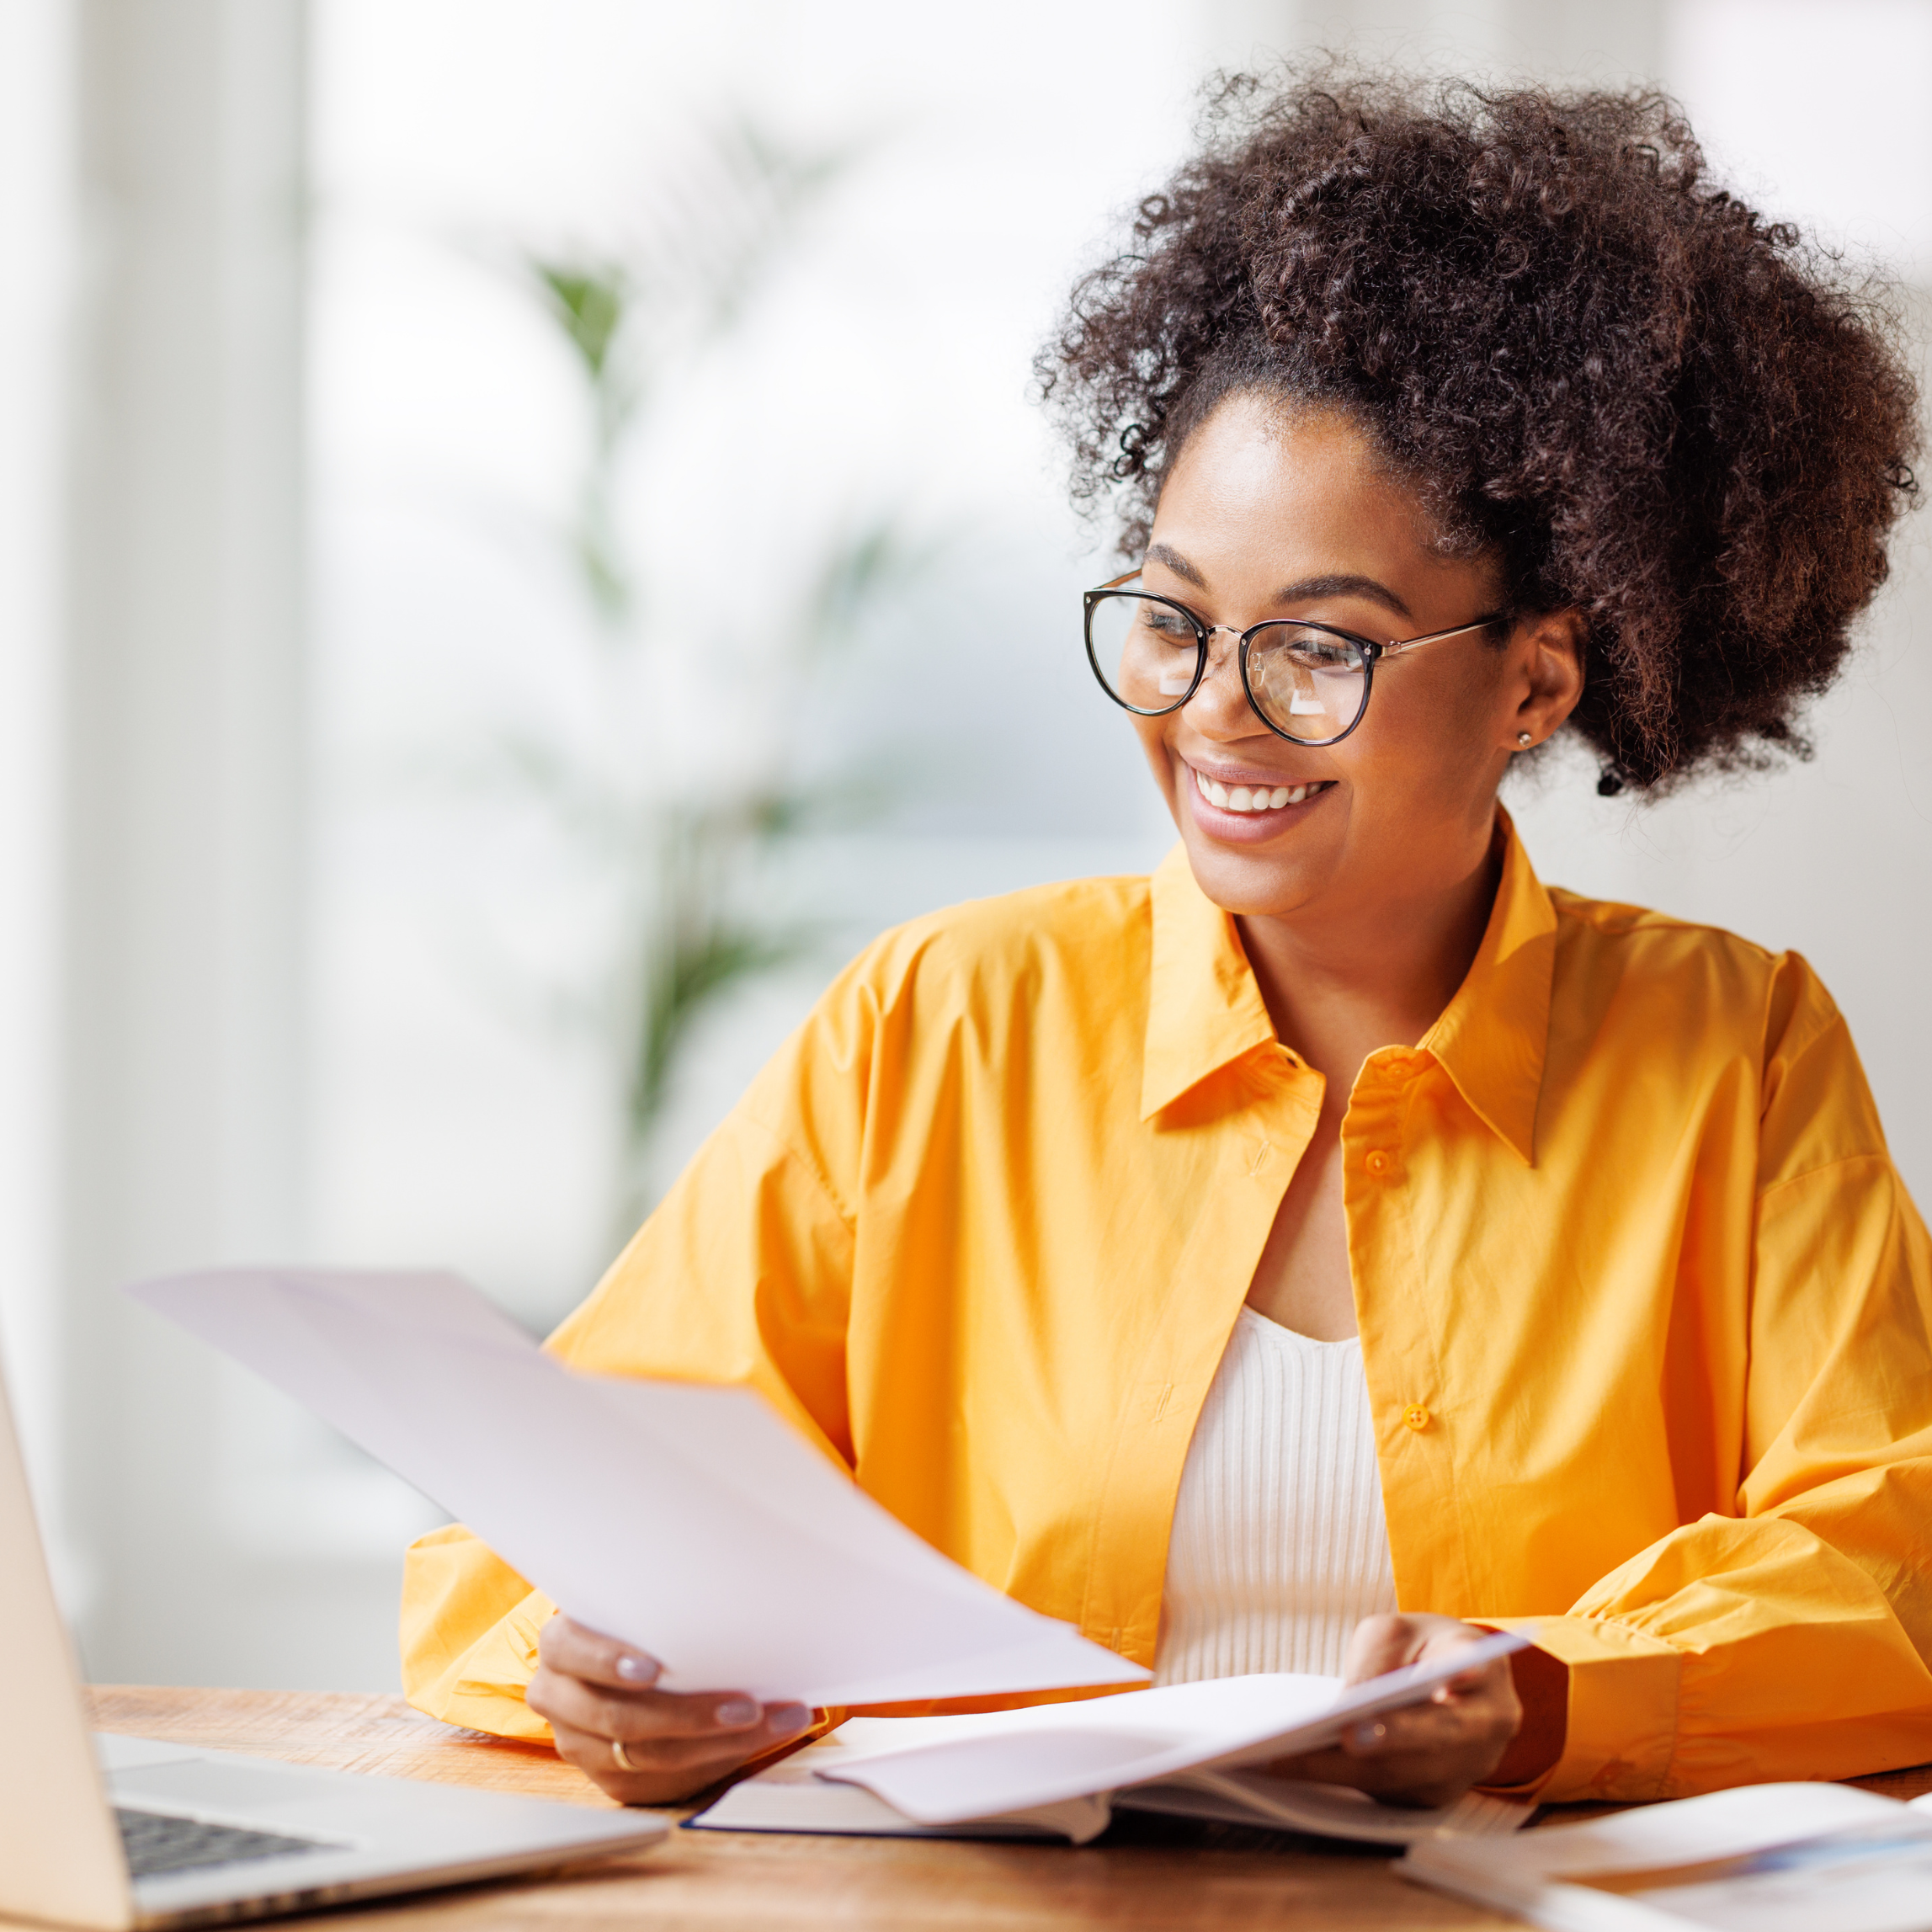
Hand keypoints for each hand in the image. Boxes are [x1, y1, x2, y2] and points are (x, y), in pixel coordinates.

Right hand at [525, 1615, 813, 1803]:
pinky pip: (664, 1781)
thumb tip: (735, 1583)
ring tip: (770, 1724)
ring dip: (719, 1743)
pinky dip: (717, 1761)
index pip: (573, 1652)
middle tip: (748, 1707)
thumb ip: (659, 1600)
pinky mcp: (610, 1777)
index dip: (609, 1662)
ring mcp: (580, 1744)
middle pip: (620, 1719)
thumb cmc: (638, 1621)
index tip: (653, 1670)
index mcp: (561, 1645)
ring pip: (649, 1757)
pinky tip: (756, 1740)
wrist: (618, 1659)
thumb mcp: (636, 1601)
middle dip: (691, 1716)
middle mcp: (559, 1698)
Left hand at [1257, 1613, 1521, 1808]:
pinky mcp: (1434, 1795)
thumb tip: (1350, 1703)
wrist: (1446, 1682)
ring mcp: (1466, 1769)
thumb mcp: (1396, 1633)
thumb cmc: (1418, 1651)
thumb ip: (1379, 1659)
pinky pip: (1387, 1792)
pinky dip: (1339, 1779)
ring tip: (1289, 1757)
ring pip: (1408, 1775)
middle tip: (1348, 1737)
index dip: (1464, 1675)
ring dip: (1348, 1769)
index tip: (1451, 1679)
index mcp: (1485, 1669)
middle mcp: (1487, 1726)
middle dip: (1394, 1737)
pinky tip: (1293, 1767)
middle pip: (1442, 1737)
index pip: (1476, 1670)